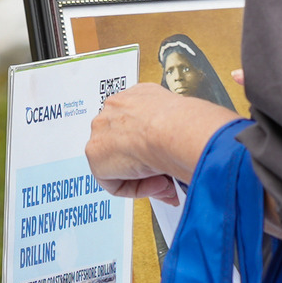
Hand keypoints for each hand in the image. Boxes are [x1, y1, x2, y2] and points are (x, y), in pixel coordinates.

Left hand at [84, 85, 238, 207]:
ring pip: (120, 163)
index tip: (168, 162)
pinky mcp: (95, 153)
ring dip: (142, 177)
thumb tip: (179, 153)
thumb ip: (173, 135)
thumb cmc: (186, 123)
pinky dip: (134, 187)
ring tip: (165, 182)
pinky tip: (155, 182)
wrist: (173, 128)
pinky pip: (113, 180)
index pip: (138, 125)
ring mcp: (102, 128)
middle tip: (168, 179)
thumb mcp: (181, 120)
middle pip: (126, 144)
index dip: (154, 149)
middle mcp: (117, 107)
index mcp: (138, 95)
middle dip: (146, 166)